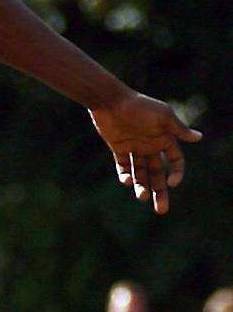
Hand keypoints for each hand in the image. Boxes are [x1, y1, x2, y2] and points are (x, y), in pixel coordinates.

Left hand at [88, 91, 201, 213]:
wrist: (112, 100)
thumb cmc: (141, 106)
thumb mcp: (163, 117)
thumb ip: (178, 130)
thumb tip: (199, 138)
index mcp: (165, 139)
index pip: (176, 161)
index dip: (177, 173)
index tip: (173, 183)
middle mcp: (151, 146)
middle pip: (159, 173)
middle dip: (161, 191)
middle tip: (161, 210)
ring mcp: (135, 148)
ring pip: (140, 173)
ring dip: (142, 186)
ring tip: (142, 198)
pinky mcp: (119, 148)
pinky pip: (124, 166)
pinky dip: (125, 175)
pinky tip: (127, 182)